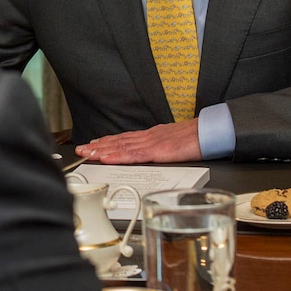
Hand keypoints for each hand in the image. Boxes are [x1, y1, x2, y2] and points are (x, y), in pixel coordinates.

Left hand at [74, 119, 202, 163]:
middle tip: (81, 149)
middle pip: (118, 142)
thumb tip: (153, 153)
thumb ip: (161, 148)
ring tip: (87, 153)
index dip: (107, 142)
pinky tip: (106, 157)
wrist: (209, 133)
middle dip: (98, 146)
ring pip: (121, 147)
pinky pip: (133, 154)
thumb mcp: (174, 143)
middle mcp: (148, 137)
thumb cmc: (196, 139)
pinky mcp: (157, 151)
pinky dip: (117, 155)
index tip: (93, 144)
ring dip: (102, 150)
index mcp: (152, 136)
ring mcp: (151, 143)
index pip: (125, 139)